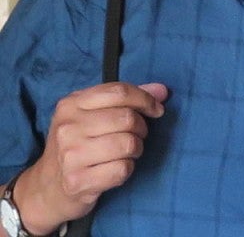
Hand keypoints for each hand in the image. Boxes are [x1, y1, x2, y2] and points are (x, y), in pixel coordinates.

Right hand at [12, 82, 167, 234]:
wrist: (46, 187)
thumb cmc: (78, 144)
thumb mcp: (94, 114)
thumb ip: (129, 98)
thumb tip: (162, 91)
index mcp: (71, 103)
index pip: (119, 91)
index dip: (145, 99)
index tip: (157, 109)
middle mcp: (68, 127)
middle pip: (127, 118)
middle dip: (142, 127)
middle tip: (138, 135)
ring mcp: (70, 155)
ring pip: (128, 144)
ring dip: (136, 149)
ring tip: (127, 152)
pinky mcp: (77, 182)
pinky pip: (122, 169)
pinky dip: (127, 169)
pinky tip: (116, 169)